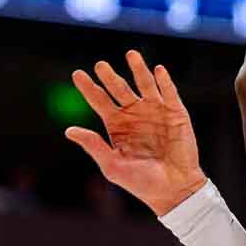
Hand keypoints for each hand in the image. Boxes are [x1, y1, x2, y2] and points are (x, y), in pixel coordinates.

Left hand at [66, 51, 206, 217]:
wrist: (174, 190)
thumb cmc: (142, 182)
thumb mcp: (112, 165)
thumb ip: (94, 145)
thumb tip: (69, 130)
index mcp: (117, 126)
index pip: (100, 101)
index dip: (89, 88)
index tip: (77, 74)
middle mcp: (135, 115)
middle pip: (119, 89)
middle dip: (110, 76)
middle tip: (100, 65)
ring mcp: (156, 112)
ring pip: (144, 85)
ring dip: (138, 70)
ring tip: (131, 55)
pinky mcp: (176, 114)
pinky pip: (169, 93)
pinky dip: (164, 81)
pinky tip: (158, 70)